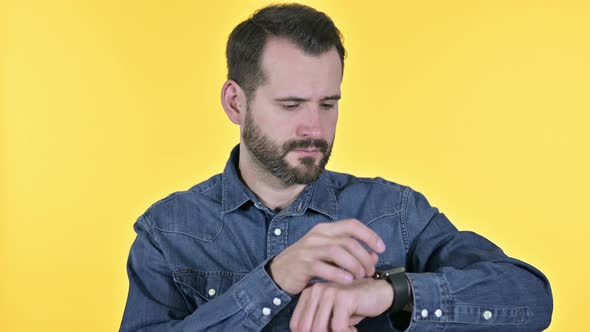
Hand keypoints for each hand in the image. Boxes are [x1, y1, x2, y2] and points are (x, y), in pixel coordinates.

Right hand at [268, 219, 385, 294]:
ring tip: (359, 277)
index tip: (381, 248)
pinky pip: (324, 268)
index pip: (352, 225)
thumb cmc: (306, 263)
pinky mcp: (303, 264)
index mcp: (325, 229)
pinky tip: (347, 282)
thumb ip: (349, 252)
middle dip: (364, 257)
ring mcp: (309, 249)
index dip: (369, 235)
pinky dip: (339, 275)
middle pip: (348, 241)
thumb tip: (374, 255)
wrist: (278, 273)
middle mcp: (317, 236)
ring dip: (354, 266)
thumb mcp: (327, 253)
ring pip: (338, 252)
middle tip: (370, 270)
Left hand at [290, 277, 393, 331]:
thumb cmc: (353, 307)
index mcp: (308, 294)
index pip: (296, 325)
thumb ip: (317, 324)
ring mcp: (329, 292)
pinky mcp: (343, 297)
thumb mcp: (330, 316)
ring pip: (319, 329)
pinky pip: (338, 327)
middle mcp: (315, 290)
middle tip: (339, 331)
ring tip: (346, 331)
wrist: (379, 291)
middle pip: (306, 329)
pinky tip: (354, 330)